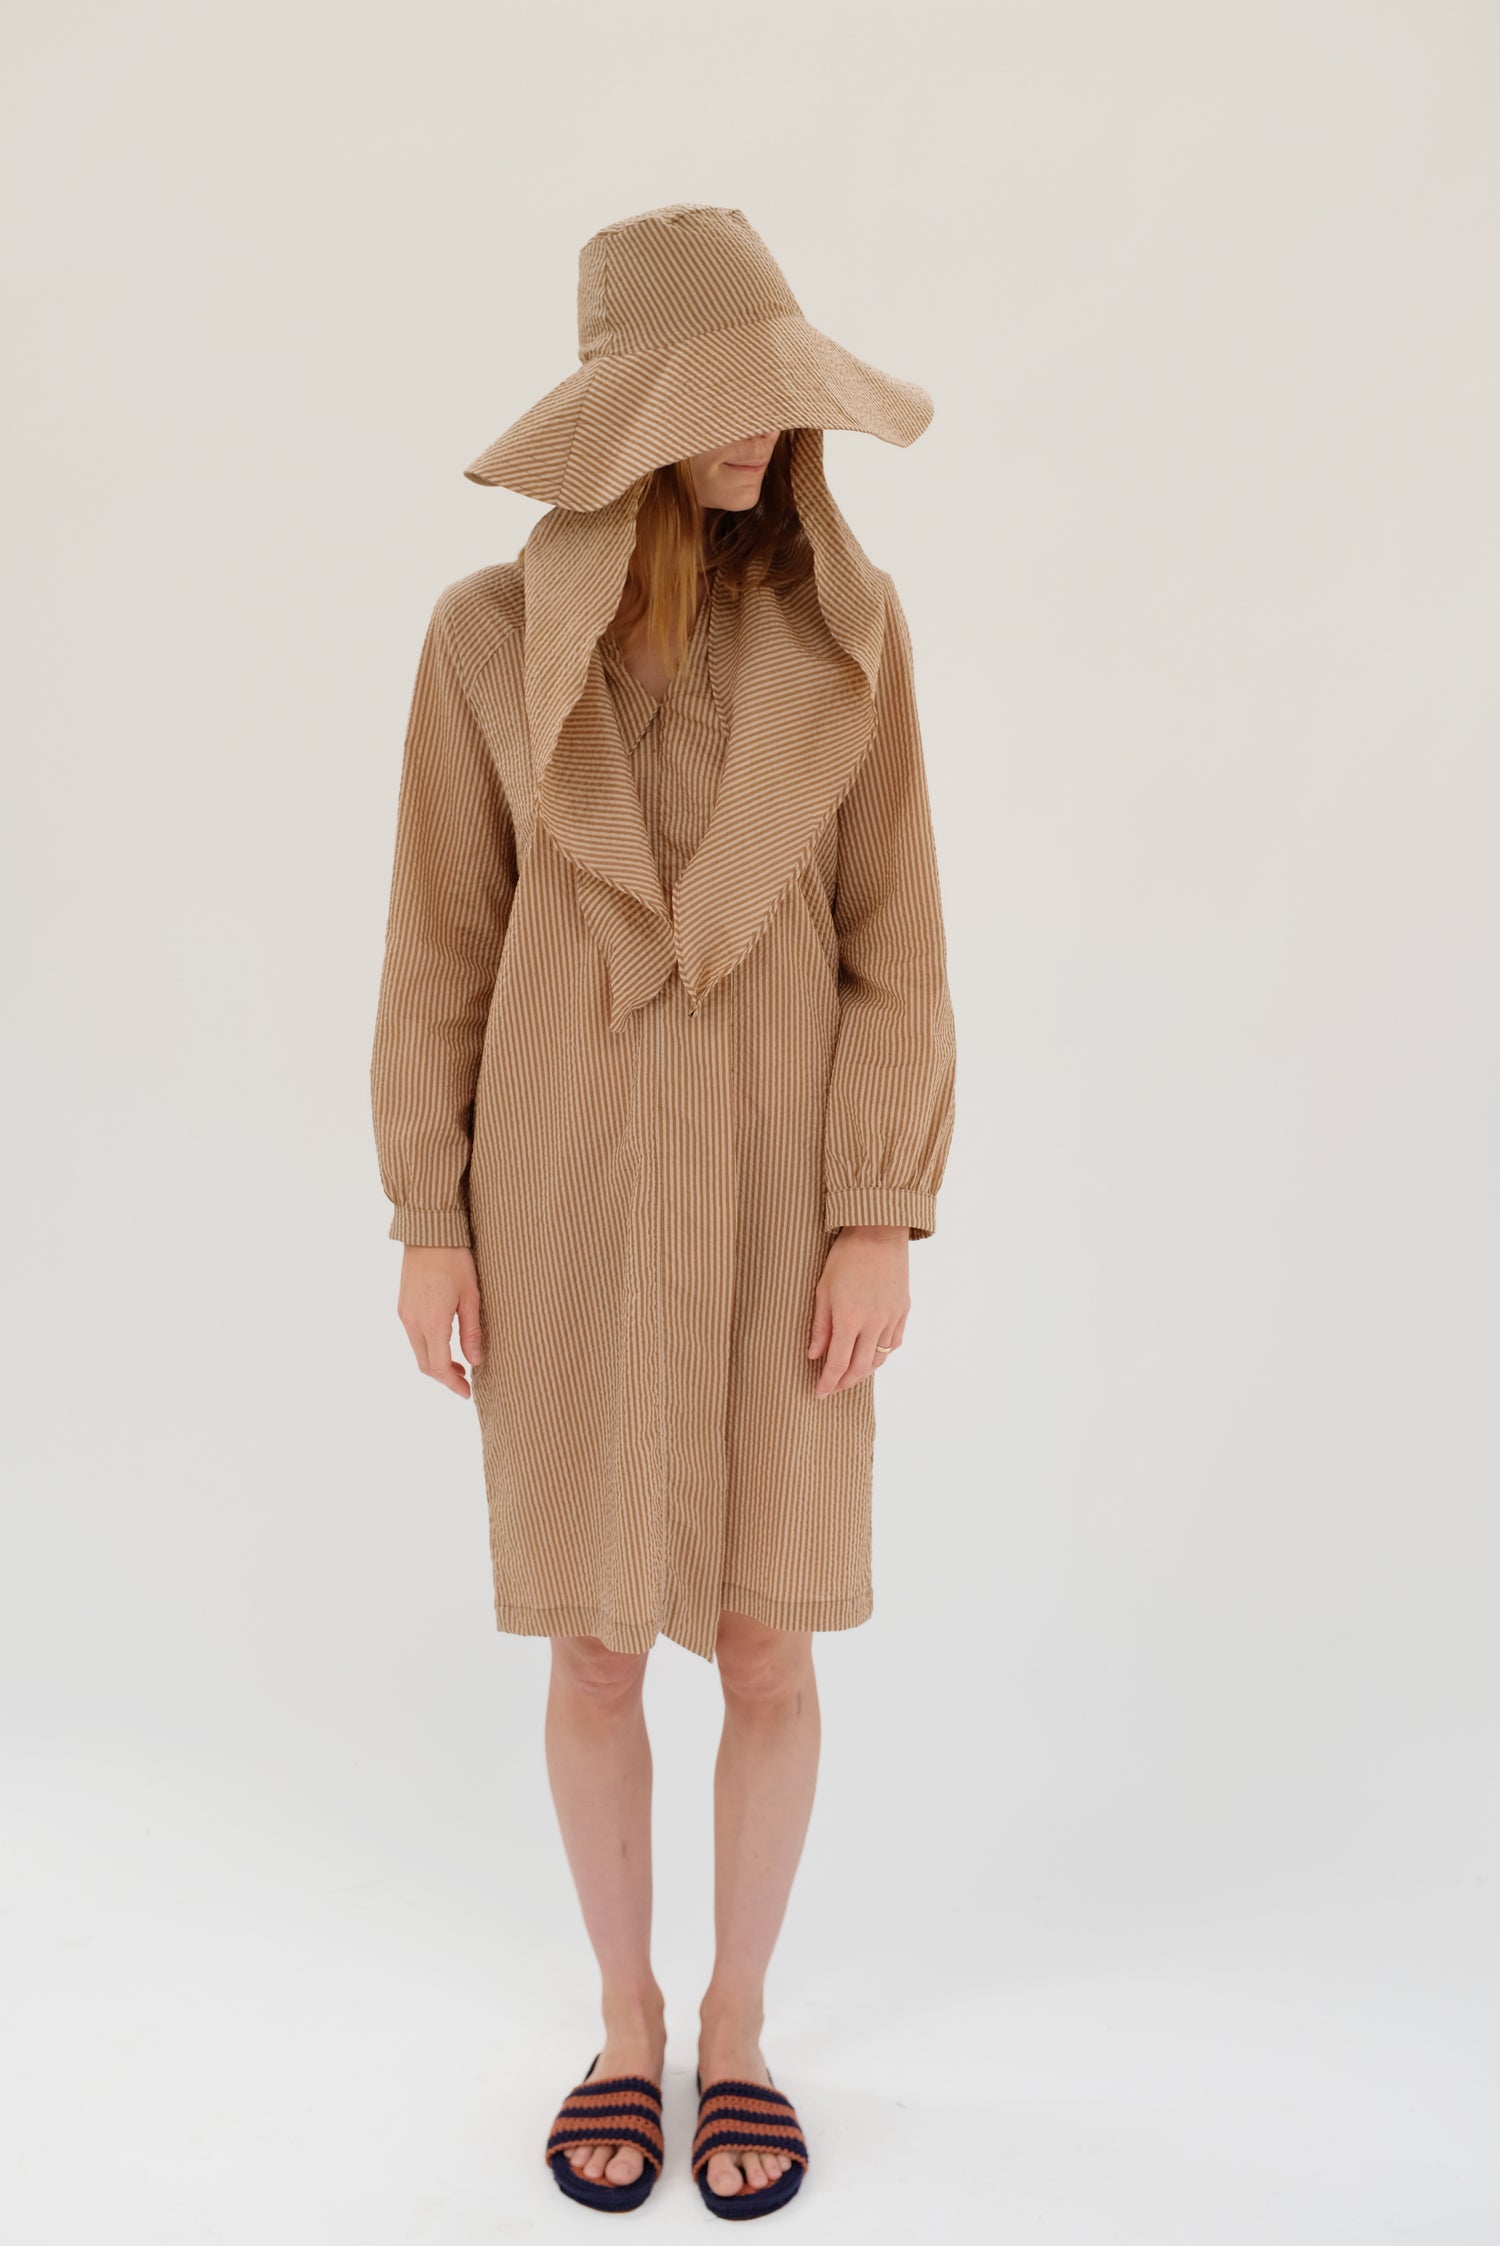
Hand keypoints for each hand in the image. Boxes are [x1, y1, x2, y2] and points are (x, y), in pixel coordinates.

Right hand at [397, 1244, 484, 1397]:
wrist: (429, 1231)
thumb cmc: (455, 1259)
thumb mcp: (471, 1296)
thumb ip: (472, 1332)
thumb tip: (475, 1361)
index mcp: (431, 1321)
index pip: (437, 1366)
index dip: (452, 1384)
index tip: (466, 1393)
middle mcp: (412, 1321)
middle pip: (424, 1364)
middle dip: (443, 1377)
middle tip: (465, 1381)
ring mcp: (404, 1313)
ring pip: (417, 1351)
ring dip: (435, 1363)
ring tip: (458, 1364)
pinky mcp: (403, 1305)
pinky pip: (413, 1336)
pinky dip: (428, 1347)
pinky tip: (445, 1343)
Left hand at [807, 1224, 910, 1396]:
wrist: (878, 1233)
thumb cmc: (845, 1257)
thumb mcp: (823, 1290)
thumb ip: (820, 1326)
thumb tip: (814, 1355)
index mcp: (850, 1318)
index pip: (838, 1362)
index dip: (828, 1382)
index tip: (819, 1393)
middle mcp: (874, 1322)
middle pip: (860, 1367)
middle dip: (845, 1383)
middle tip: (833, 1388)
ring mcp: (892, 1317)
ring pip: (880, 1358)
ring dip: (864, 1372)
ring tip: (850, 1375)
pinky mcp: (903, 1310)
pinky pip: (894, 1343)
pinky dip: (882, 1355)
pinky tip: (872, 1355)